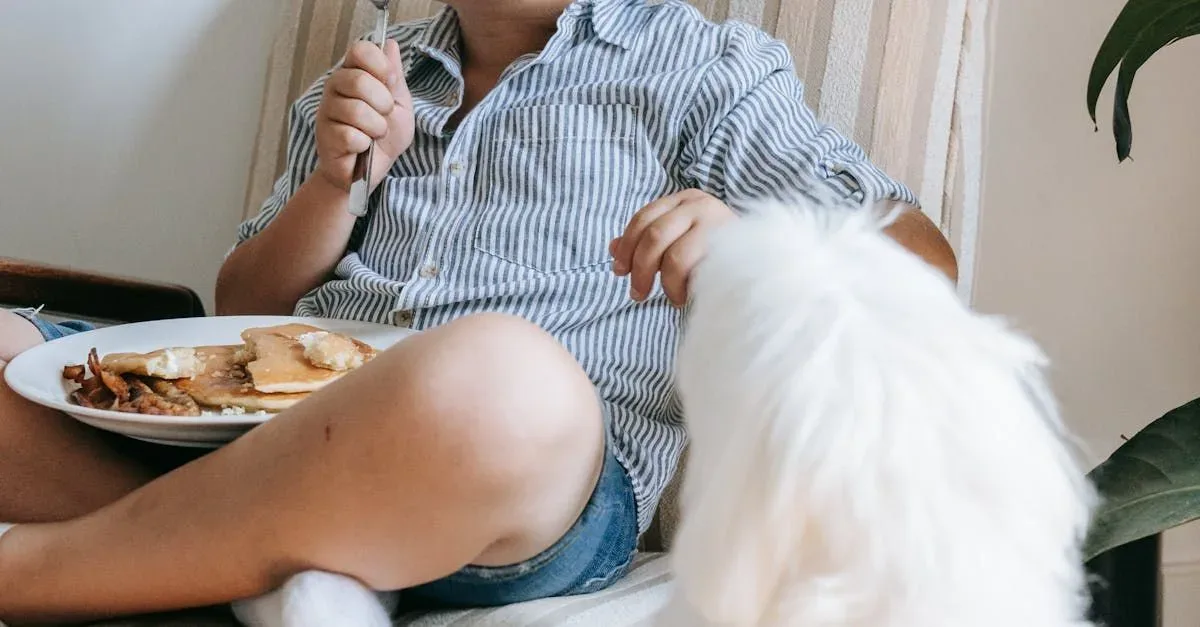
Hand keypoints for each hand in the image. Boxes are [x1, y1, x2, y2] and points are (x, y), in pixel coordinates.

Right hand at [315, 40, 414, 191]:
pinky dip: (365, 145)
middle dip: (383, 102)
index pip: (360, 50)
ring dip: (376, 127)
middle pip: (358, 80)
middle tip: (385, 115)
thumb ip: (394, 76)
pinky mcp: (325, 136)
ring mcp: (327, 110)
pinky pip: (350, 135)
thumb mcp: (400, 103)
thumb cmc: (384, 135)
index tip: (391, 82)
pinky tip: (361, 147)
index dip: (380, 65)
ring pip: (356, 110)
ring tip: (375, 134)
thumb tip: (390, 44)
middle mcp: (336, 86)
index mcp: (354, 73)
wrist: (372, 170)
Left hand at [610, 190, 736, 306]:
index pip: (643, 218)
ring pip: (671, 253)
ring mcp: (715, 222)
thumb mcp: (677, 243)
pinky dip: (678, 286)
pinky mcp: (727, 246)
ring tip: (667, 297)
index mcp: (684, 199)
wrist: (761, 263)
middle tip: (636, 293)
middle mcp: (699, 204)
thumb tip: (612, 248)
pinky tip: (682, 297)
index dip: (626, 246)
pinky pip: (689, 267)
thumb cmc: (716, 255)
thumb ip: (647, 243)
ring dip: (661, 281)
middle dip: (639, 267)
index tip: (619, 271)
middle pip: (653, 234)